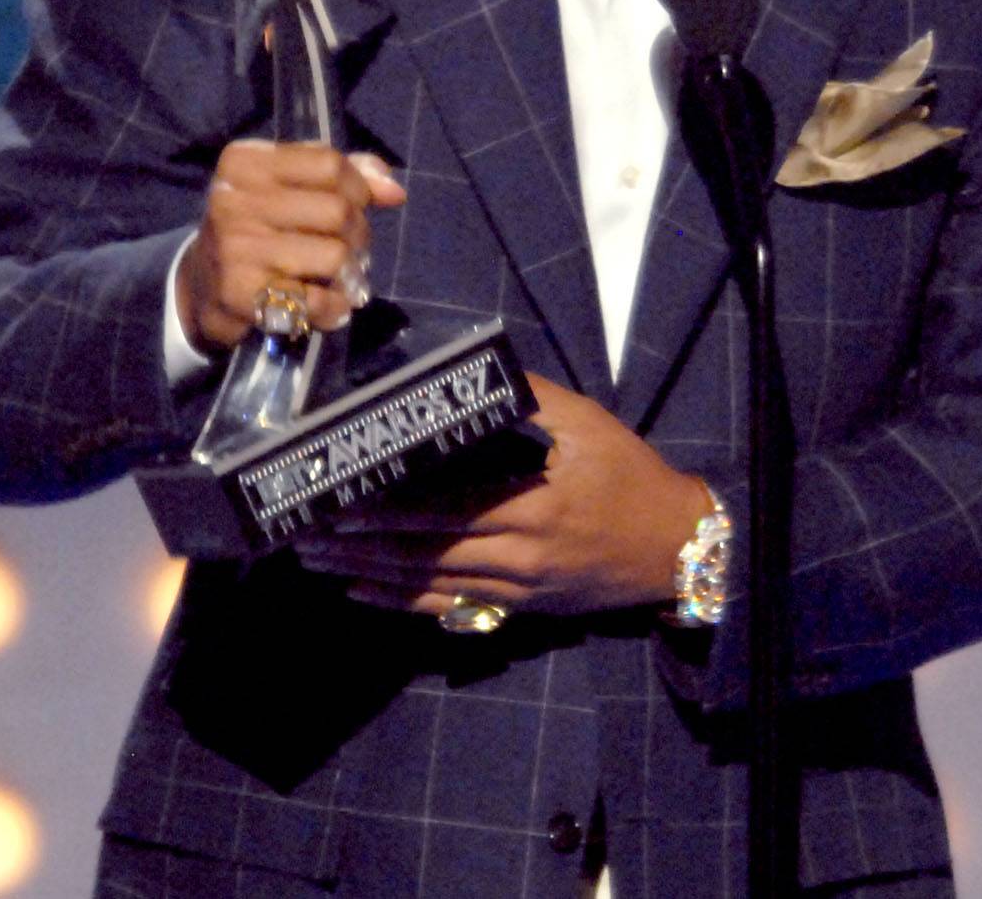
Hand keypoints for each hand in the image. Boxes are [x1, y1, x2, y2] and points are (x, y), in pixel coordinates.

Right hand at [178, 142, 405, 354]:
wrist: (201, 287)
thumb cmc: (258, 227)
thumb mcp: (289, 188)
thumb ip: (344, 176)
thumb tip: (394, 189)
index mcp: (247, 162)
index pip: (330, 163)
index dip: (359, 187)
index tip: (358, 206)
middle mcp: (235, 199)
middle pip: (337, 210)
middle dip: (359, 235)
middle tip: (352, 251)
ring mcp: (236, 247)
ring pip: (335, 256)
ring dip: (349, 275)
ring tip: (340, 279)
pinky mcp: (242, 293)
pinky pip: (316, 300)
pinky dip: (334, 308)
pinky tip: (330, 307)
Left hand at [295, 374, 711, 616]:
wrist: (674, 546)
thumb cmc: (629, 474)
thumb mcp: (589, 423)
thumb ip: (533, 396)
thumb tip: (477, 371)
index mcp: (534, 501)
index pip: (446, 507)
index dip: (389, 509)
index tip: (341, 499)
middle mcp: (521, 551)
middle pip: (426, 550)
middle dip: (361, 543)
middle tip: (307, 531)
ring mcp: (518, 587)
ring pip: (430, 584)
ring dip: (370, 574)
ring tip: (318, 562)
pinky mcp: (520, 608)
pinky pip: (450, 609)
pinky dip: (401, 604)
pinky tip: (362, 594)